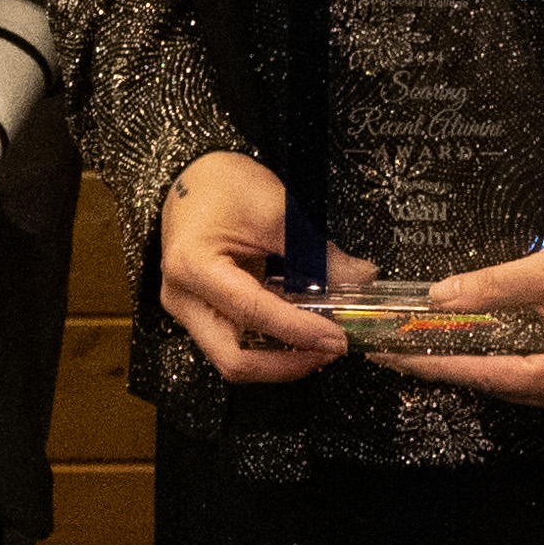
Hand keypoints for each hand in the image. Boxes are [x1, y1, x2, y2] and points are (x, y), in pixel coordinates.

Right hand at [153, 153, 349, 385]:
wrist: (194, 179)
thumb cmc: (226, 185)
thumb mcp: (277, 210)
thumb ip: (317, 252)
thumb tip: (361, 278)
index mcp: (192, 267)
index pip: (251, 312)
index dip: (298, 330)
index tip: (337, 338)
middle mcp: (181, 299)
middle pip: (233, 359)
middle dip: (285, 365)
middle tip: (329, 351)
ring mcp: (188, 311)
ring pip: (234, 358)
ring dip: (280, 360)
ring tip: (320, 343)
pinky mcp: (201, 314)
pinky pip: (236, 342)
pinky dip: (271, 345)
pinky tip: (300, 333)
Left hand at [384, 225, 543, 422]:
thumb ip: (490, 287)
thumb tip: (435, 299)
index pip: (485, 374)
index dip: (434, 364)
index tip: (391, 356)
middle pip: (492, 383)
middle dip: (441, 364)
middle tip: (391, 349)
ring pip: (503, 381)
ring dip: (461, 361)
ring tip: (412, 345)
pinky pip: (519, 373)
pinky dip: (487, 357)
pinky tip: (455, 343)